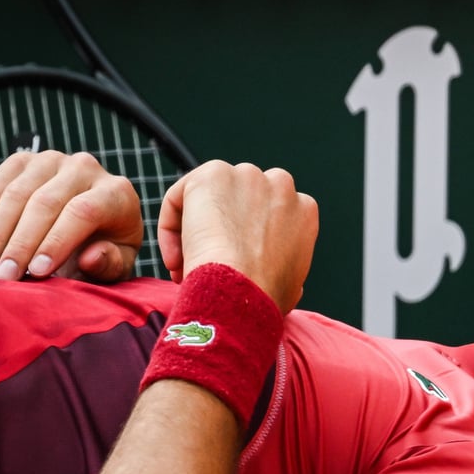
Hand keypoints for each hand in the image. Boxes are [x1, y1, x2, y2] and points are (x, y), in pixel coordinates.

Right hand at [0, 150, 143, 281]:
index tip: (36, 273)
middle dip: (20, 243)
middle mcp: (85, 167)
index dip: (56, 242)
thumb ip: (109, 264)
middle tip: (1, 277)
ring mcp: (51, 160)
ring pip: (15, 195)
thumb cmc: (106, 250)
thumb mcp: (118, 264)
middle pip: (45, 203)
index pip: (83, 212)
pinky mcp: (21, 162)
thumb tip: (90, 257)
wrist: (93, 224)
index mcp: (116, 192)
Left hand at [158, 160, 317, 313]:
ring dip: (194, 229)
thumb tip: (279, 274)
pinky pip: (180, 196)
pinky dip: (170, 226)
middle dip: (222, 227)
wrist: (243, 291)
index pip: (269, 213)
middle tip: (206, 263)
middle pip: (239, 200)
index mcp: (303, 209)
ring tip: (186, 265)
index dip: (246, 239)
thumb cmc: (265, 299)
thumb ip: (285, 266)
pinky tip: (175, 259)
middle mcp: (280, 185)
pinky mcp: (213, 174)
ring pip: (208, 198)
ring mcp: (247, 176)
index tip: (233, 264)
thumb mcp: (291, 285)